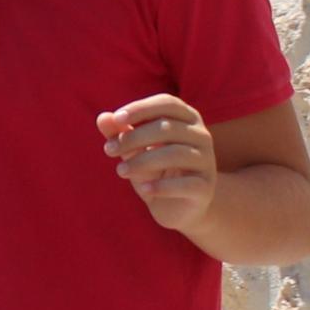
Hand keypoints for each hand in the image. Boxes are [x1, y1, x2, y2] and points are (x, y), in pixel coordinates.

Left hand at [100, 93, 221, 233]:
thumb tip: (103, 117)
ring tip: (120, 170)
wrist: (176, 207)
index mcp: (187, 119)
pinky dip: (161, 186)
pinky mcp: (206, 188)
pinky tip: (144, 189)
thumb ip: (119, 133)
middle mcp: (202, 136)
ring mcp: (207, 162)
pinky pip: (185, 184)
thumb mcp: (133, 150)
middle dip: (133, 137)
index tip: (117, 119)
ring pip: (176, 154)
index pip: (168, 103)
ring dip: (142, 161)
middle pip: (167, 128)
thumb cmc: (154, 170)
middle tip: (108, 150)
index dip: (142, 108)